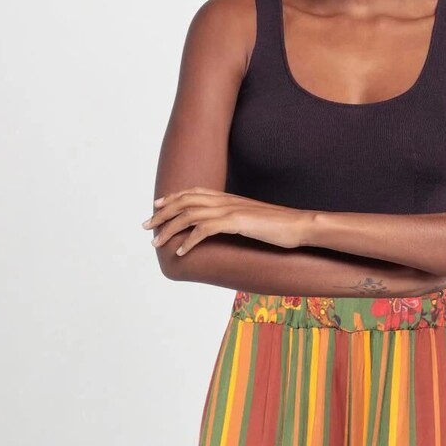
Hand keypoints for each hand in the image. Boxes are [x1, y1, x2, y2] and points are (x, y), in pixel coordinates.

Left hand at [142, 188, 307, 255]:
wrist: (298, 225)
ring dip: (170, 230)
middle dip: (162, 214)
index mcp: (228, 198)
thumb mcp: (252, 221)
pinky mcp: (236, 222)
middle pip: (185, 202)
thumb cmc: (279, 227)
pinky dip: (190, 241)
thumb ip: (235, 221)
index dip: (172, 198)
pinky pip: (205, 230)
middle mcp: (225, 200)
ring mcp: (230, 210)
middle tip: (146, 227)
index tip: (156, 206)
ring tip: (158, 243)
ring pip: (189, 215)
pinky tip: (181, 252)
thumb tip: (225, 229)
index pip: (193, 193)